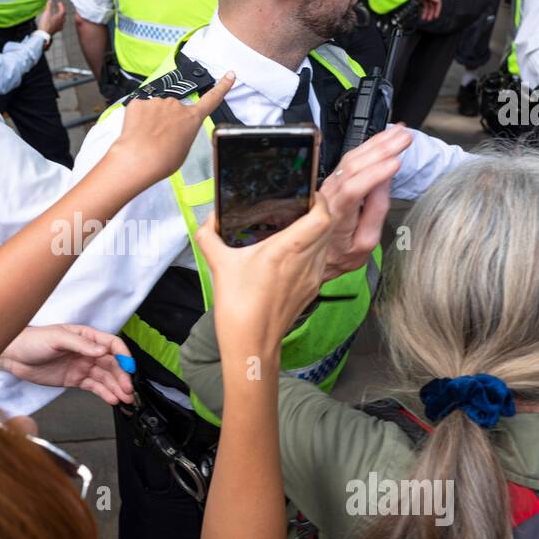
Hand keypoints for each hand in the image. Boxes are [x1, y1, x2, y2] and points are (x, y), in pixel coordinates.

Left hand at [0, 324, 134, 404]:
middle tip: (129, 389)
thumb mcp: (56, 338)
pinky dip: (104, 393)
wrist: (13, 356)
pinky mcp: (74, 379)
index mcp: (85, 336)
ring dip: (116, 387)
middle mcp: (86, 351)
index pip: (111, 344)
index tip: (129, 367)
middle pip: (112, 364)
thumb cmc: (32, 340)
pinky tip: (112, 399)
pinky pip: (94, 387)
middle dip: (122, 377)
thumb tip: (101, 349)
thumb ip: (80, 344)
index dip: (123, 355)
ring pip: (105, 377)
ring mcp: (81, 366)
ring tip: (125, 398)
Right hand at [36, 0, 66, 38]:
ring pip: (63, 21)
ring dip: (61, 17)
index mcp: (60, 17)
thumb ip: (49, 6)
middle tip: (60, 8)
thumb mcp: (47, 13)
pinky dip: (60, 22)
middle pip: (64, 16)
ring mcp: (59, 27)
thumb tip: (50, 1)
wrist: (43, 33)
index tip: (59, 3)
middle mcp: (61, 22)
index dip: (61, 6)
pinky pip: (60, 26)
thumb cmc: (46, 23)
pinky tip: (58, 23)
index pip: (63, 10)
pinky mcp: (57, 30)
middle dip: (62, 11)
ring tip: (59, 15)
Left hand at [109, 72, 235, 187]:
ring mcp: (157, 102)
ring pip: (155, 110)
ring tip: (148, 139)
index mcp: (192, 118)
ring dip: (151, 121)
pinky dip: (137, 119)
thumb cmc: (161, 160)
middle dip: (167, 121)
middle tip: (160, 139)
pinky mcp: (139, 102)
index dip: (222, 86)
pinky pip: (139, 109)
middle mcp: (176, 106)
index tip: (229, 75)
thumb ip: (183, 134)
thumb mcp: (183, 150)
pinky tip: (137, 132)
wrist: (138, 160)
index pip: (211, 99)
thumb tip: (175, 131)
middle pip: (174, 110)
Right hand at [195, 196, 335, 347]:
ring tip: (296, 225)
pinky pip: (320, 262)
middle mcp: (306, 262)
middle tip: (300, 205)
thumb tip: (210, 219)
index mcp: (287, 249)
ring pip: (326, 244)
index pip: (321, 216)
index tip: (305, 194)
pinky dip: (312, 251)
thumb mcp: (218, 264)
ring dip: (317, 232)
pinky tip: (292, 254)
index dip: (318, 200)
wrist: (251, 344)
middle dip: (318, 211)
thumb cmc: (238, 307)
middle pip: (328, 226)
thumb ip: (210, 236)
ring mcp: (312, 277)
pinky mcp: (312, 290)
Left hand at [314, 124, 413, 282]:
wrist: (315, 255)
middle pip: (353, 167)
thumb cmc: (342, 253)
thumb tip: (383, 183)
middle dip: (382, 149)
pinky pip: (350, 158)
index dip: (374, 174)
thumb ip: (374, 213)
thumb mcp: (364, 243)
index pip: (353, 190)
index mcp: (336, 216)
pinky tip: (383, 138)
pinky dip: (369, 145)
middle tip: (405, 138)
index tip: (396, 163)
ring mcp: (329, 186)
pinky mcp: (334, 180)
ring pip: (351, 158)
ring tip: (400, 133)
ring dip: (377, 143)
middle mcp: (330, 196)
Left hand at [417, 0, 441, 21]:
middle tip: (429, 19)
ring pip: (428, 5)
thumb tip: (436, 0)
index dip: (437, 9)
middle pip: (433, 4)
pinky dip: (423, 9)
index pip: (437, 1)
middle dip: (432, 12)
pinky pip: (423, 3)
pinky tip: (421, 13)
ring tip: (425, 18)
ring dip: (427, 12)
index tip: (435, 16)